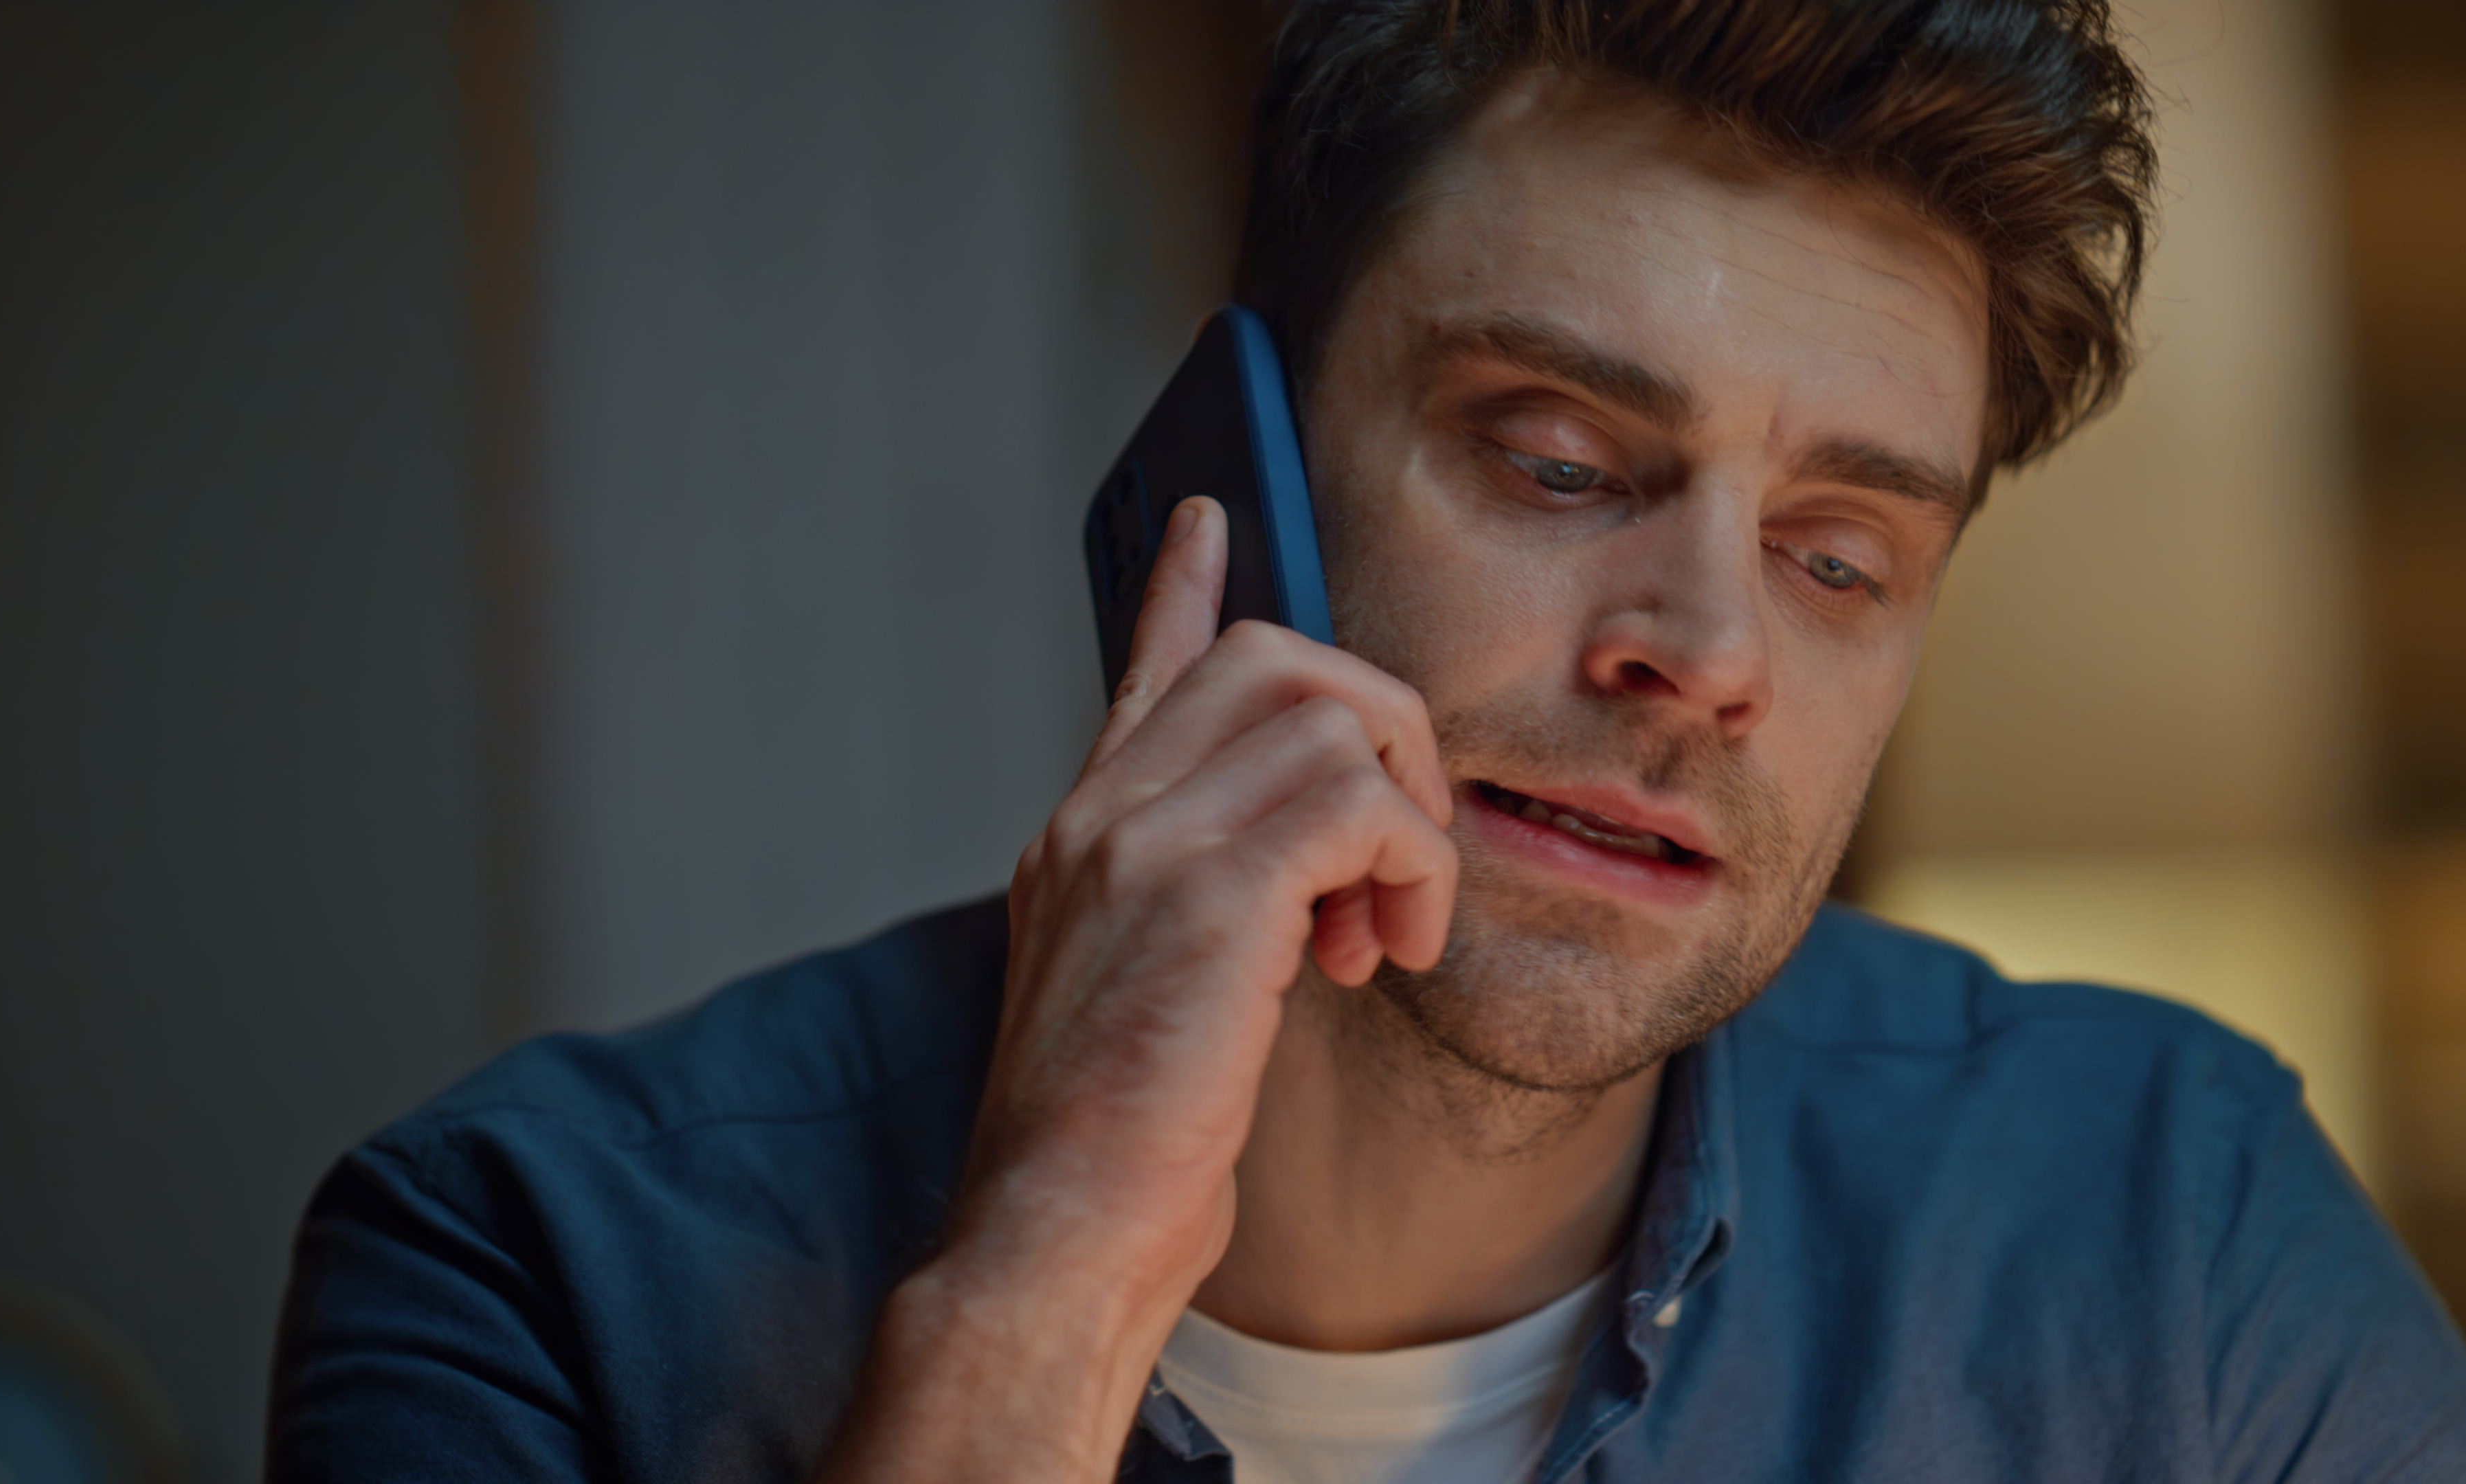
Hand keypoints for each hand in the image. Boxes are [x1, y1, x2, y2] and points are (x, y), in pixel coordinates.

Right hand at [817, 496, 1456, 1480]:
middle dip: (1379, 732)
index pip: (1142, 672)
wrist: (1056, 1234)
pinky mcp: (1206, 894)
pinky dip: (1409, 865)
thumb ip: (1210, 913)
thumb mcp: (1155, 1000)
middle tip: (1401, 854)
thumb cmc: (1117, 1146)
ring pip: (1330, 712)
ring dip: (1405, 816)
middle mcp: (1103, 816)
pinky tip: (1386, 951)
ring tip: (1390, 932)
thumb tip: (1307, 888)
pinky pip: (1358, 802)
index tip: (1211, 522)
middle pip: (1275, 661)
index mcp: (1084, 836)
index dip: (1186, 591)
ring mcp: (1143, 843)